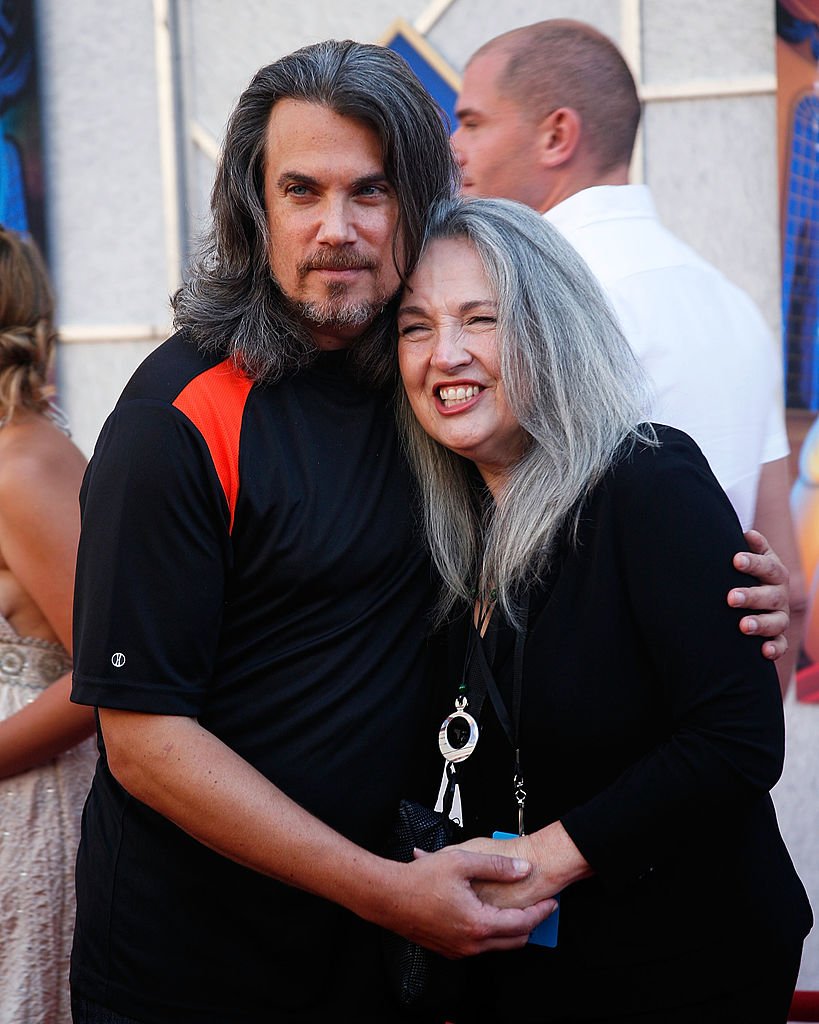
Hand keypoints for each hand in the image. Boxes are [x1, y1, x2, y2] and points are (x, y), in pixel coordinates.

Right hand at [389, 846, 556, 957]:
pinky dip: (491, 933)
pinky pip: (479, 946)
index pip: (521, 924)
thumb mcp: (463, 862)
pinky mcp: (448, 950)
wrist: (388, 897)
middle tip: (539, 907)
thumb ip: (498, 866)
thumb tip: (524, 869)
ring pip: (497, 945)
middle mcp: (471, 944)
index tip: (551, 903)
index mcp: (478, 923)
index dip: (540, 913)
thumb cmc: (420, 879)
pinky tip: (488, 913)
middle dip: (530, 924)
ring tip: (516, 908)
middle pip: (514, 940)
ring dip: (510, 929)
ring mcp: (459, 950)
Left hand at [727, 530, 789, 660]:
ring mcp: (779, 616)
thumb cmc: (744, 573)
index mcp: (774, 573)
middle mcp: (779, 594)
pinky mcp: (777, 636)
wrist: (753, 596)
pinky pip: (781, 644)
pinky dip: (774, 648)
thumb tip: (749, 534)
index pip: (767, 566)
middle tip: (731, 597)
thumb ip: (752, 549)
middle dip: (751, 596)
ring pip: (776, 621)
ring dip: (760, 624)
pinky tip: (763, 651)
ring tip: (743, 626)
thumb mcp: (749, 559)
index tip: (736, 560)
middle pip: (770, 595)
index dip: (753, 563)